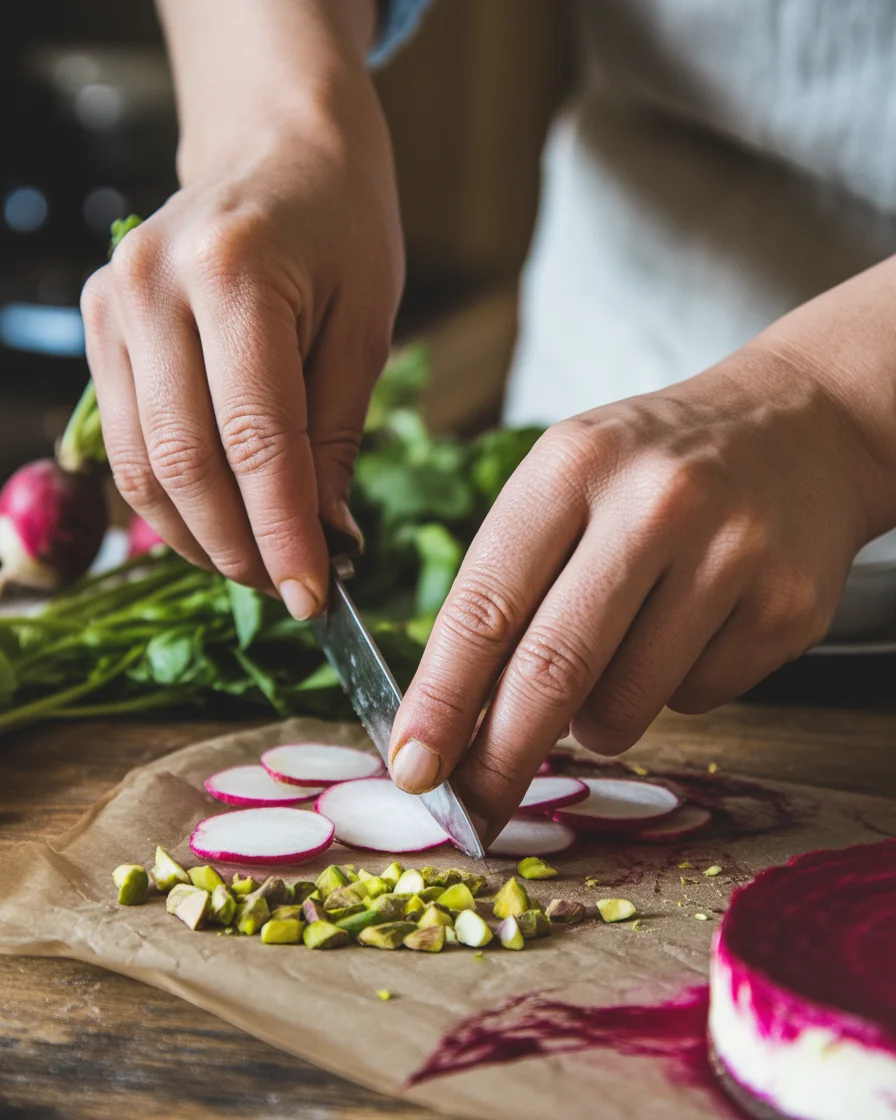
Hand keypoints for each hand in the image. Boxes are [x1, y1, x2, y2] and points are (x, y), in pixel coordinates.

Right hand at [81, 0, 401, 616]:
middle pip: (185, 462)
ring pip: (141, 465)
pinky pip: (125, 442)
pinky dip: (168, 499)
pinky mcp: (96, 324)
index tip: (313, 597)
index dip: (283, 532)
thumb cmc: (342, 230)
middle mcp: (153, 288)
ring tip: (255, 565)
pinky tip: (215, 522)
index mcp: (236, 275)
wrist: (277, 147)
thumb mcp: (365, 329)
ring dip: (198, 536)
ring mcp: (111, 305)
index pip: (256, 440)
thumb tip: (322, 542)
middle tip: (286, 589)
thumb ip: (334, 438)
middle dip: (238, 547)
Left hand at [388, 341, 884, 843]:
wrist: (798, 427)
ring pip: (624, 706)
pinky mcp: (785, 609)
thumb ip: (512, 583)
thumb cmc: (653, 467)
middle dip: (500, 758)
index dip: (441, 700)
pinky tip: (691, 627)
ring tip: (613, 659)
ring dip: (593, 721)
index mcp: (573, 466)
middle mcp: (653, 505)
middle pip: (553, 671)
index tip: (413, 766)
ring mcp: (729, 557)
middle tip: (472, 809)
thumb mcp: (567, 483)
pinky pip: (696, 701)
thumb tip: (457, 718)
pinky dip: (670, 692)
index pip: (486, 606)